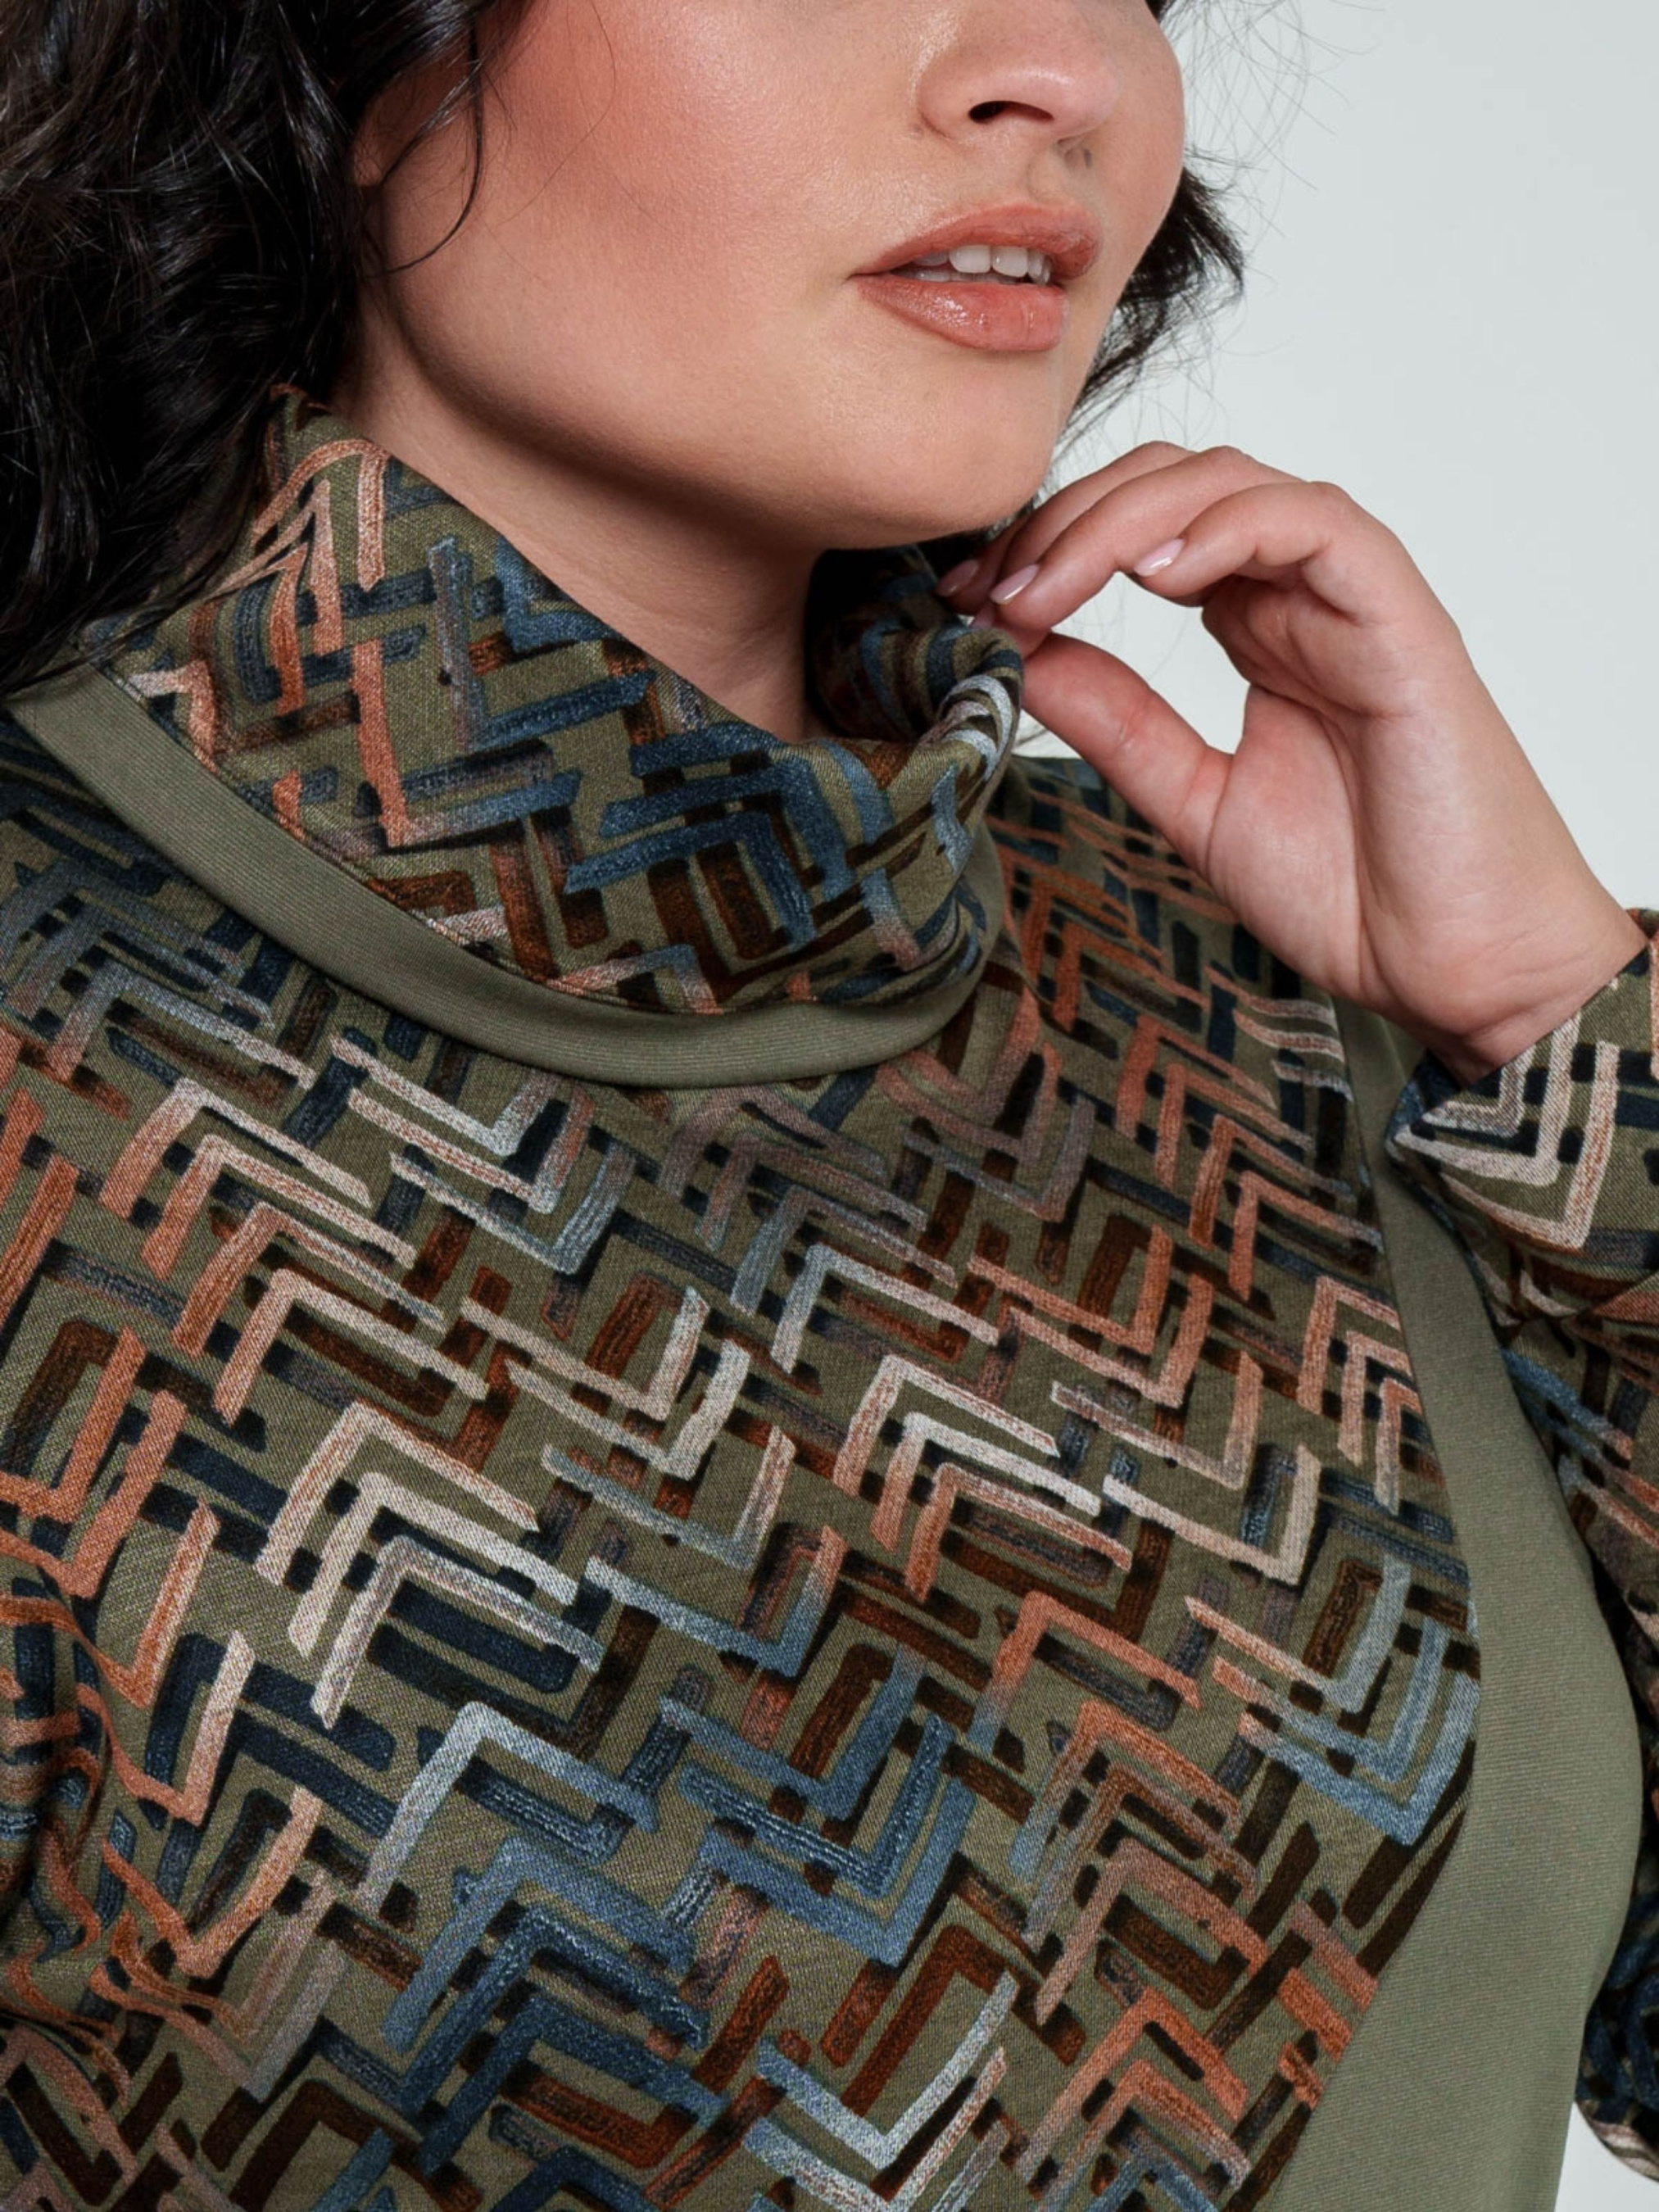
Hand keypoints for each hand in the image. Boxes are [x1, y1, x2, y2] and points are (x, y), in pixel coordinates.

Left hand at [940, 443, 1647, 1084]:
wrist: (1455, 965)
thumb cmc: (1353, 892)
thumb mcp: (1194, 801)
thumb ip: (1118, 722)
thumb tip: (1022, 655)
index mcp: (1257, 627)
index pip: (1142, 530)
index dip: (1049, 546)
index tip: (968, 600)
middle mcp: (1301, 596)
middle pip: (1173, 486)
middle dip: (1066, 520)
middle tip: (991, 585)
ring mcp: (1353, 600)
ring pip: (1234, 484)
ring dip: (1124, 515)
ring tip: (1048, 580)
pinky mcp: (1402, 620)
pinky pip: (1316, 526)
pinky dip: (1228, 525)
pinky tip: (1153, 568)